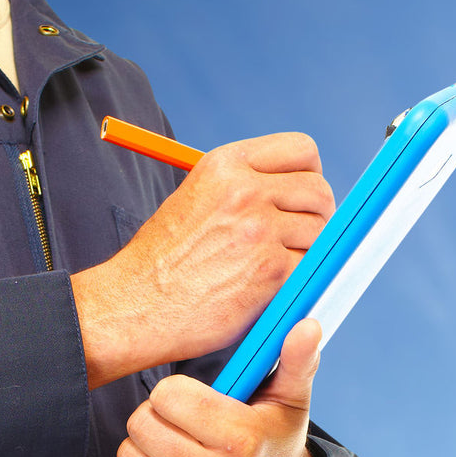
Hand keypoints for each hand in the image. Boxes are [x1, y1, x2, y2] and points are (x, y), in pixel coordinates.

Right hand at [73, 133, 333, 387]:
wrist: (135, 305)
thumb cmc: (160, 262)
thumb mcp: (194, 199)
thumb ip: (240, 187)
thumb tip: (288, 193)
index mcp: (226, 164)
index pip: (302, 151)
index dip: (310, 176)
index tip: (300, 200)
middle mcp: (246, 190)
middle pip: (319, 191)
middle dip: (316, 217)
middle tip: (298, 241)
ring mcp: (261, 231)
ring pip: (320, 232)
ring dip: (308, 253)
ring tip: (277, 268)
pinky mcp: (270, 271)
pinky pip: (310, 269)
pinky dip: (298, 281)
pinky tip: (272, 289)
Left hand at [107, 319, 322, 456]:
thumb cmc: (276, 447)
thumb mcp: (291, 402)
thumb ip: (296, 361)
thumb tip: (306, 325)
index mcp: (241, 439)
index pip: (167, 396)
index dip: (174, 392)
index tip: (190, 400)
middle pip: (141, 424)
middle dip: (154, 416)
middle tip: (175, 422)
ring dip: (141, 447)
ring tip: (167, 445)